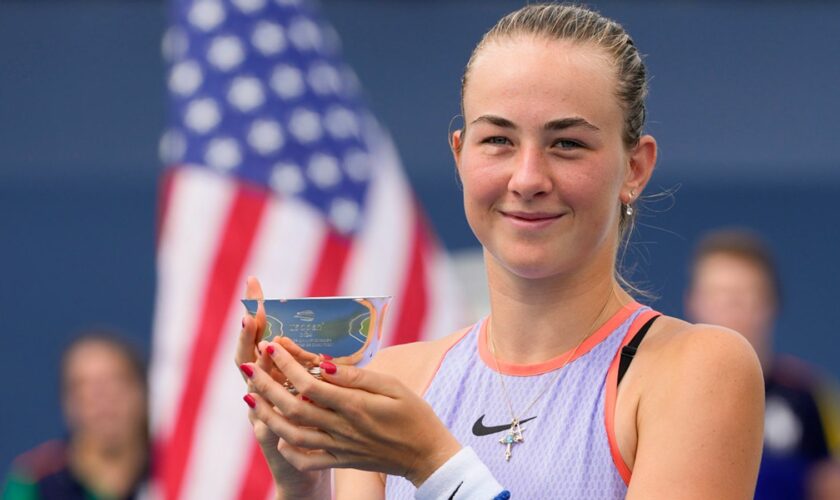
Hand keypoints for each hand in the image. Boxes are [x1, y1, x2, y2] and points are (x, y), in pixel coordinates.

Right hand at [235, 277, 327, 498]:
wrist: (304, 474)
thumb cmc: (315, 425)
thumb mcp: (313, 391)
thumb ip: (311, 364)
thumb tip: (316, 328)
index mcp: (275, 378)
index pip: (262, 339)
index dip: (256, 314)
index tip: (254, 287)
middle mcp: (261, 395)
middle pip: (248, 360)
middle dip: (247, 335)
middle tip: (248, 312)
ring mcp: (261, 419)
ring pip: (254, 391)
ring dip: (255, 370)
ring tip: (259, 347)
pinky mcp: (271, 444)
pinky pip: (265, 428)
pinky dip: (263, 416)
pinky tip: (259, 400)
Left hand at [241, 340, 461, 487]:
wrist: (426, 456)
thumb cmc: (414, 415)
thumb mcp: (393, 386)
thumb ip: (357, 377)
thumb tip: (325, 366)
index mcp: (355, 406)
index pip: (311, 383)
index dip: (287, 364)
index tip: (272, 345)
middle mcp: (342, 428)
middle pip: (293, 407)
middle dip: (266, 385)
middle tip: (248, 365)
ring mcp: (339, 447)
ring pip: (292, 434)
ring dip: (267, 415)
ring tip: (250, 396)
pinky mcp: (341, 461)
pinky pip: (307, 460)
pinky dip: (288, 449)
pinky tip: (277, 436)